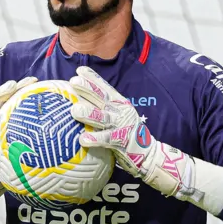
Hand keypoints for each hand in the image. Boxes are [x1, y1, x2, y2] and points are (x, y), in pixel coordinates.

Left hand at [69, 66, 202, 202]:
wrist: (148, 154)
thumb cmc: (127, 134)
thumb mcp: (118, 117)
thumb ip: (103, 109)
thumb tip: (81, 101)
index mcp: (119, 104)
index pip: (105, 88)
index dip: (93, 78)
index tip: (79, 69)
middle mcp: (121, 111)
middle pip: (102, 98)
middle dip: (88, 89)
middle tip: (74, 82)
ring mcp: (122, 126)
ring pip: (103, 117)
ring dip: (89, 113)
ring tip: (74, 110)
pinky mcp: (122, 141)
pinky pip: (106, 139)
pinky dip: (95, 138)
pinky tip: (83, 139)